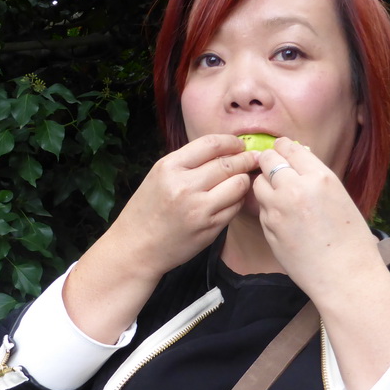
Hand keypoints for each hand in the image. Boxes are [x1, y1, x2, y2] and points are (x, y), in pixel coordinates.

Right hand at [110, 134, 257, 282]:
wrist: (137, 247)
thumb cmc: (148, 210)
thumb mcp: (159, 176)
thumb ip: (188, 162)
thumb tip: (224, 150)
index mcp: (169, 167)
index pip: (210, 145)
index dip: (231, 142)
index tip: (239, 145)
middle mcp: (184, 186)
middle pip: (228, 164)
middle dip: (245, 159)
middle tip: (252, 159)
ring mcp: (199, 209)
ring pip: (238, 185)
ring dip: (244, 179)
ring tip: (243, 178)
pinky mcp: (210, 228)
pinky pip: (235, 207)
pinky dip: (239, 200)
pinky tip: (234, 198)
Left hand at [251, 138, 379, 300]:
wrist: (345, 276)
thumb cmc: (351, 240)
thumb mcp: (341, 198)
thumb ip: (316, 178)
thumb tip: (296, 161)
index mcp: (320, 177)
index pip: (290, 147)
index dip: (283, 148)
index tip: (282, 151)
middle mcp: (296, 188)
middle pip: (268, 160)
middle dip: (269, 162)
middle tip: (273, 167)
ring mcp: (278, 209)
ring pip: (259, 184)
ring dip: (266, 185)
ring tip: (279, 196)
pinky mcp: (268, 228)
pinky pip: (261, 209)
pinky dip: (268, 209)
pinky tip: (283, 219)